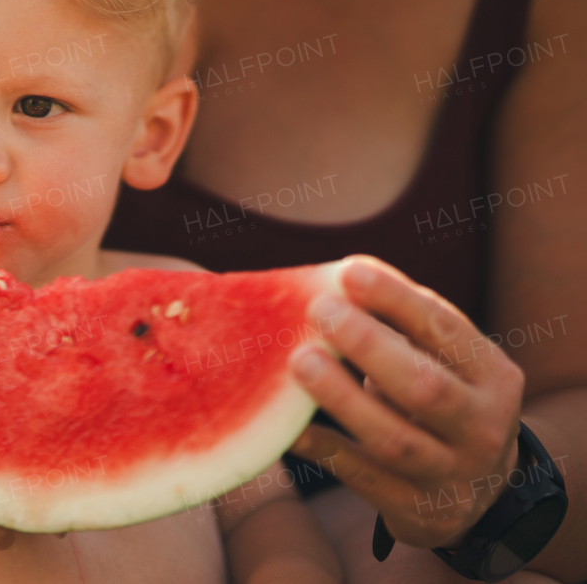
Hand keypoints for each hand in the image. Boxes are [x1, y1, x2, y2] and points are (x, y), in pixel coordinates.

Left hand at [287, 255, 524, 548]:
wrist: (478, 494)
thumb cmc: (441, 402)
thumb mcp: (443, 363)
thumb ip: (401, 324)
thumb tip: (333, 275)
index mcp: (493, 376)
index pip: (445, 330)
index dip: (396, 298)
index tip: (349, 270)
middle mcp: (481, 427)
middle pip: (424, 387)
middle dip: (369, 346)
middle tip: (319, 310)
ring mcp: (451, 474)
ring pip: (393, 439)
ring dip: (342, 398)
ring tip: (299, 361)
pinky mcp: (416, 509)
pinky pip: (362, 476)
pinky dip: (323, 448)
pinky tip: (287, 426)